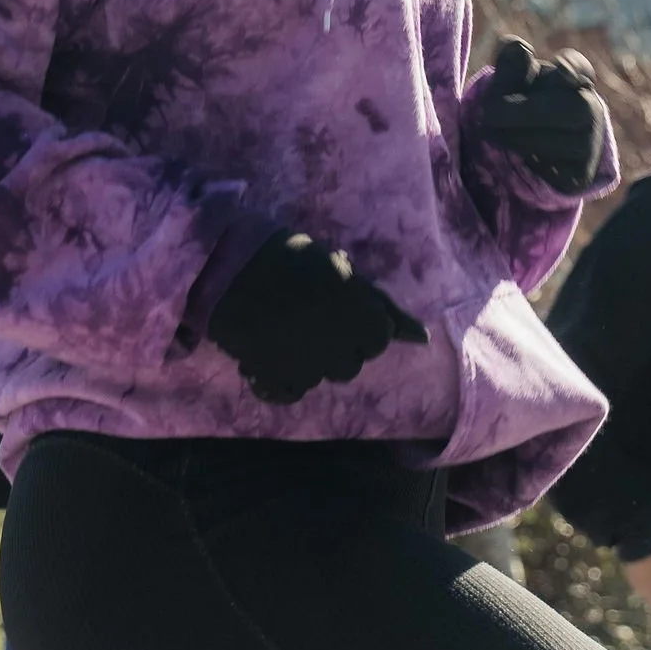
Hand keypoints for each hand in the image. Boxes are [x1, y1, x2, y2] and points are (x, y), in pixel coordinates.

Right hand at [207, 234, 427, 404]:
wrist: (228, 268)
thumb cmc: (290, 258)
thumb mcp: (343, 270)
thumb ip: (382, 306)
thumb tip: (422, 339)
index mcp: (365, 321)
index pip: (379, 336)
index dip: (360, 320)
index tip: (338, 303)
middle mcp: (343, 351)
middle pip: (352, 362)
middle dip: (338, 342)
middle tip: (311, 314)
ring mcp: (309, 370)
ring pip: (322, 376)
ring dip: (311, 357)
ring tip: (288, 328)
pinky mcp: (276, 380)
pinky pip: (290, 390)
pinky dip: (283, 376)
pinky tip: (271, 351)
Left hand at [481, 41, 611, 193]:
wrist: (526, 151)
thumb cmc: (518, 105)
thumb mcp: (510, 84)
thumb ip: (510, 65)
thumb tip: (517, 45)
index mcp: (576, 78)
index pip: (581, 68)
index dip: (574, 67)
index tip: (562, 68)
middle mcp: (591, 109)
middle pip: (573, 107)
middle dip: (526, 112)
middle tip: (487, 114)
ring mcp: (590, 144)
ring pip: (562, 141)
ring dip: (519, 136)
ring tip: (493, 132)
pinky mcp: (580, 175)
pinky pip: (556, 170)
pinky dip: (530, 161)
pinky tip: (516, 154)